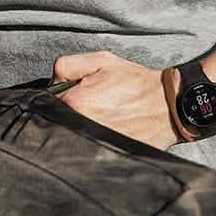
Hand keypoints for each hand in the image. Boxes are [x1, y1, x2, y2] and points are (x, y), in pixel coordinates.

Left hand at [51, 51, 181, 148]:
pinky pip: (85, 152)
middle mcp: (79, 126)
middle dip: (63, 116)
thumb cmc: (136, 82)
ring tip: (99, 119)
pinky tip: (104, 132)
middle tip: (87, 109)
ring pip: (69, 138)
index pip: (45, 105)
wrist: (169, 105)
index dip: (54, 100)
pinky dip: (89, 143)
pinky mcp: (103, 155)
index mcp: (74, 102)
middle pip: (55, 124)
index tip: (68, 97)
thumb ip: (67, 65)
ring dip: (75, 130)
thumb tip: (50, 83)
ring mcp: (91, 143)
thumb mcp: (101, 60)